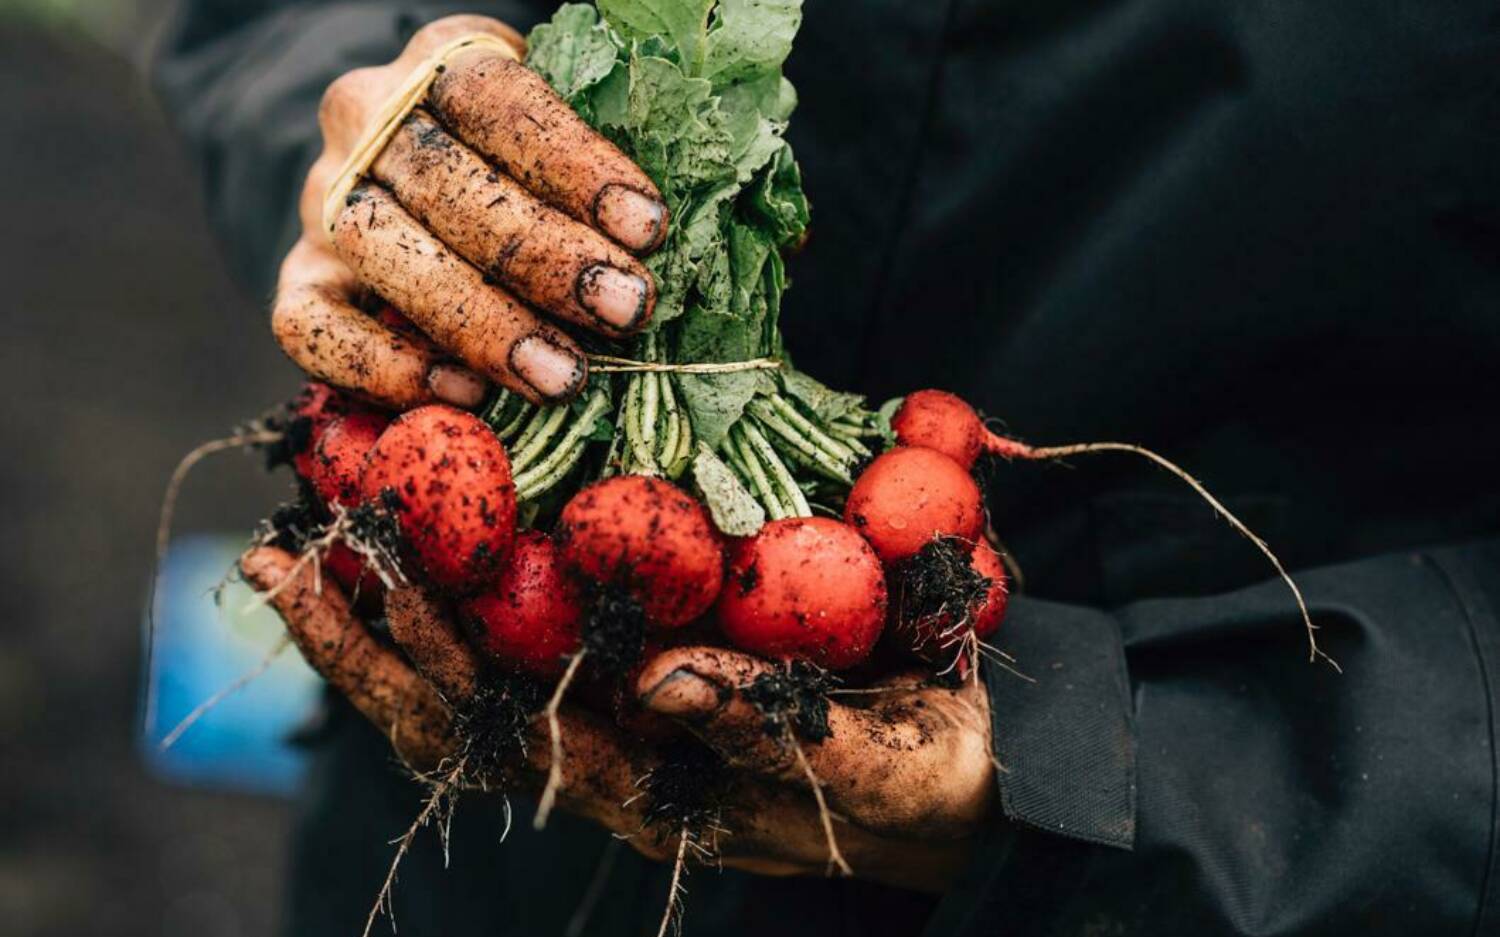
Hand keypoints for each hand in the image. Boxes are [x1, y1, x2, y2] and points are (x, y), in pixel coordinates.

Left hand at [241, 546, 996, 893]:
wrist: (962, 790)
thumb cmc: (918, 780)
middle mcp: (612, 762)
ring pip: (480, 676)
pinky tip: (435, 549)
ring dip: (395, 613)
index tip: (334, 574)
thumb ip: (760, 726)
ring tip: (315, 546)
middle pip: (455, 702)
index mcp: (646, 788)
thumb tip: (653, 679)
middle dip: (362, 630)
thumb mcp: (859, 756)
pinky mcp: (648, 692)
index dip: (408, 650)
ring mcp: (624, 727)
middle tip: (275, 554)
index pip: (494, 721)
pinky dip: (472, 596)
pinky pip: (535, 649)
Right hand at [273, 15, 666, 408]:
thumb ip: (614, 157)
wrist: (406, 180)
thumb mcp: (567, 134)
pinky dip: (382, 367)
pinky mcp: (297, 279)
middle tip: (627, 309)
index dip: (573, 163)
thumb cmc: (526, 168)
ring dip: (481, 323)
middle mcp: (367, 121)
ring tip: (563, 376)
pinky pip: (311, 326)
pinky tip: (466, 396)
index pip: (497, 95)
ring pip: (384, 251)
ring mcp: (323, 202)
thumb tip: (700, 230)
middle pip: (444, 181)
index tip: (648, 227)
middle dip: (545, 256)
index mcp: (442, 62)